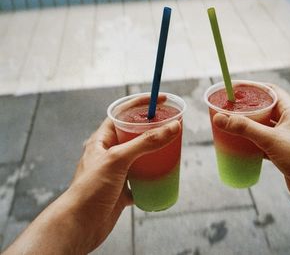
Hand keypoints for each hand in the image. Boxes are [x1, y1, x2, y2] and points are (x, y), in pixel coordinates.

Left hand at [4, 115, 180, 253]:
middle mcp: (109, 155)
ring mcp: (116, 173)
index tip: (161, 101)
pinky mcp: (122, 191)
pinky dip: (152, 180)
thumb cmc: (90, 189)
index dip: (141, 104)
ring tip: (171, 151)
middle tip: (170, 127)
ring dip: (154, 156)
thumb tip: (172, 127)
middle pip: (134, 136)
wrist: (79, 225)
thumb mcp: (118, 159)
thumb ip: (146, 143)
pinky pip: (141, 181)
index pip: (123, 114)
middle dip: (152, 131)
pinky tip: (162, 179)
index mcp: (102, 141)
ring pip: (140, 159)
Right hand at [212, 84, 289, 205]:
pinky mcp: (284, 152)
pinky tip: (240, 147)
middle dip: (246, 109)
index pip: (269, 90)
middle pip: (264, 108)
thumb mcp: (270, 139)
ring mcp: (287, 137)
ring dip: (248, 127)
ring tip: (229, 127)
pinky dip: (252, 143)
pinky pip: (264, 143)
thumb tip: (218, 118)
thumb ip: (244, 128)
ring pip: (263, 127)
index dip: (251, 88)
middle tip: (227, 109)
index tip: (233, 89)